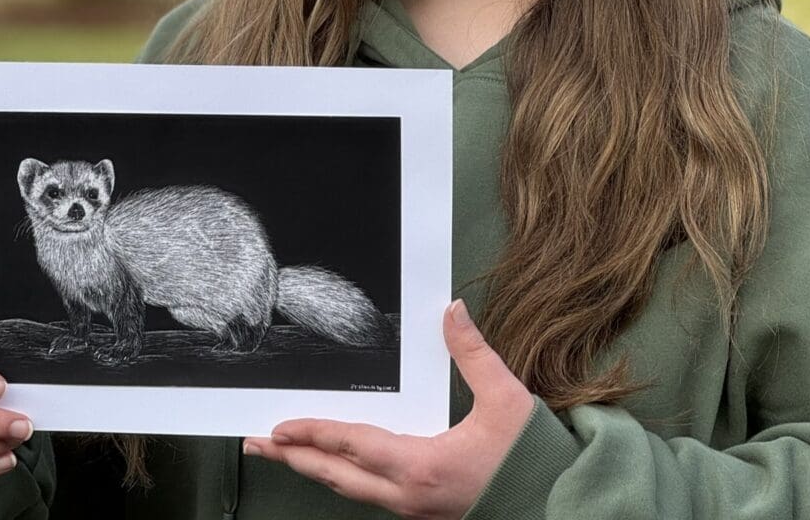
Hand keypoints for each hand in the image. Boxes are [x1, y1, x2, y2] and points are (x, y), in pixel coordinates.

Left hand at [243, 300, 533, 519]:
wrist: (555, 505)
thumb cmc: (529, 457)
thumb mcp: (505, 398)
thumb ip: (472, 352)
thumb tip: (451, 308)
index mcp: (422, 467)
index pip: (352, 447)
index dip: (313, 434)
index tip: (279, 425)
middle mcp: (407, 495)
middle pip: (336, 476)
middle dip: (293, 457)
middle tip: (255, 441)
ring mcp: (412, 508)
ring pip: (348, 489)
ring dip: (312, 467)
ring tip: (283, 450)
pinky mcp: (421, 510)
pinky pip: (367, 493)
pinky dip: (340, 475)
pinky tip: (333, 464)